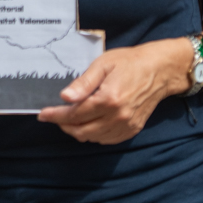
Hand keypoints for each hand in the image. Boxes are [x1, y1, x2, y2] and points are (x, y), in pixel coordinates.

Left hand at [37, 39, 190, 143]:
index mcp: (109, 99)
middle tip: (53, 116)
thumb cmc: (129, 62)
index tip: (42, 114)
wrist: (160, 70)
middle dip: (63, 125)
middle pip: (82, 130)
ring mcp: (127, 125)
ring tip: (68, 119)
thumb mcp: (103, 65)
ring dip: (77, 131)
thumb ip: (83, 83)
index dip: (56, 115)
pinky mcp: (133, 130)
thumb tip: (65, 97)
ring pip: (93, 138)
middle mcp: (118, 116)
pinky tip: (87, 124)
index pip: (75, 114)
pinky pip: (108, 139)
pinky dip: (93, 135)